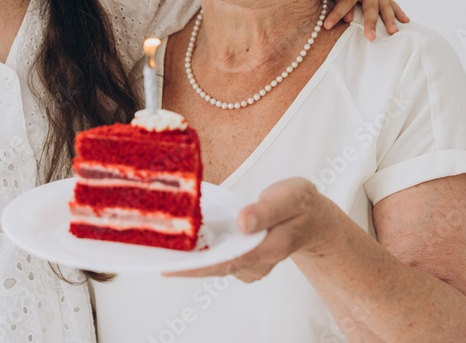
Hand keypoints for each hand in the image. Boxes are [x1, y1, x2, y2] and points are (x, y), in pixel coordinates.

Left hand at [164, 178, 335, 281]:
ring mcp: (249, 263)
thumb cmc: (301, 206)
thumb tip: (243, 222)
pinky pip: (216, 258)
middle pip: (214, 266)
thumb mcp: (290, 198)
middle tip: (152, 256)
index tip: (169, 267)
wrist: (313, 219)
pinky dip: (198, 252)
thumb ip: (266, 210)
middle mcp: (256, 261)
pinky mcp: (242, 259)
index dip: (197, 266)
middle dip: (183, 264)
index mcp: (269, 246)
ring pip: (213, 264)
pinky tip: (179, 243)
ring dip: (188, 259)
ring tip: (158, 248)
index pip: (228, 260)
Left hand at [324, 0, 408, 39]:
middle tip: (370, 37)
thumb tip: (348, 18)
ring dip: (390, 19)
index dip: (337, 12)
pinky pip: (391, 4)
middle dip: (370, 22)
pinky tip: (406, 21)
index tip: (327, 26)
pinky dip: (399, 12)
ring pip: (385, 6)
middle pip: (371, 6)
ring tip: (393, 32)